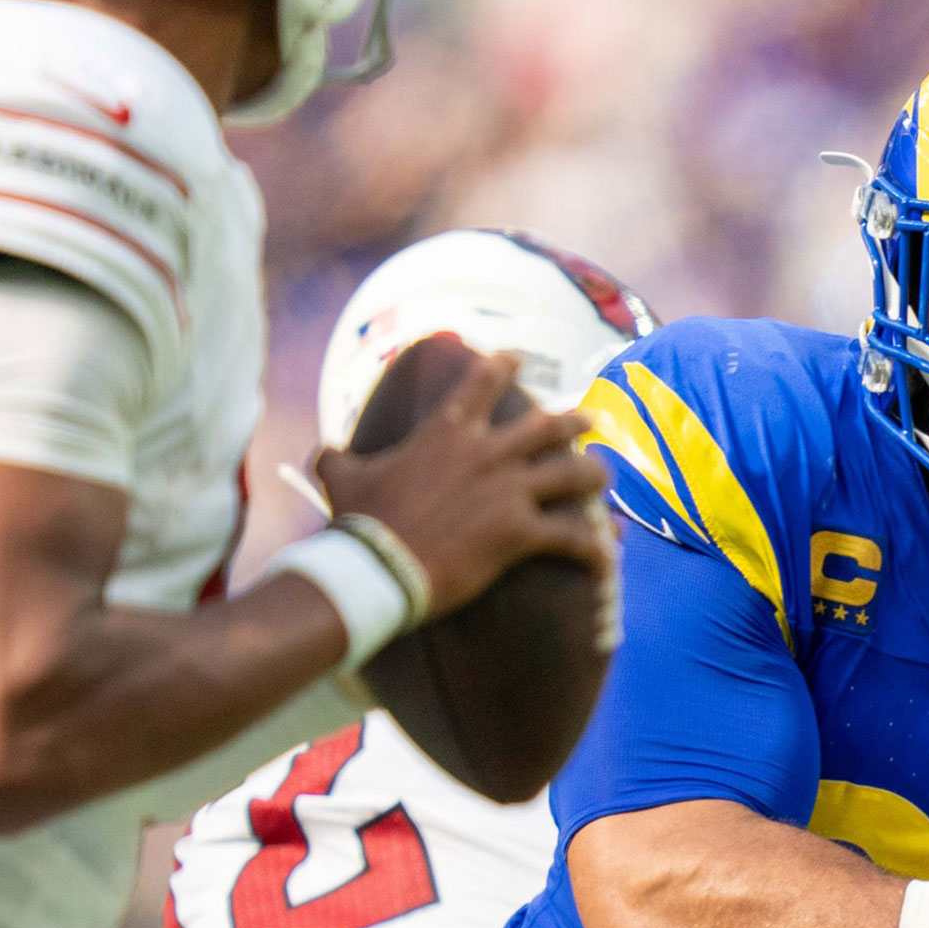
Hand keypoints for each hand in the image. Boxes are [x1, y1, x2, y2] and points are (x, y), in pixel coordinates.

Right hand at [318, 351, 609, 618]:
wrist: (377, 568)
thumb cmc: (361, 522)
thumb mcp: (341, 478)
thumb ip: (336, 457)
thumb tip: (321, 450)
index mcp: (448, 432)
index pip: (483, 382)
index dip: (503, 365)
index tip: (517, 358)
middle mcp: (487, 454)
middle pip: (549, 426)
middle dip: (575, 421)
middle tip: (590, 419)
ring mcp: (508, 491)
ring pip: (573, 474)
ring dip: (595, 476)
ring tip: (604, 479)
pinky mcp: (520, 533)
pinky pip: (571, 536)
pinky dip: (593, 547)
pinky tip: (607, 556)